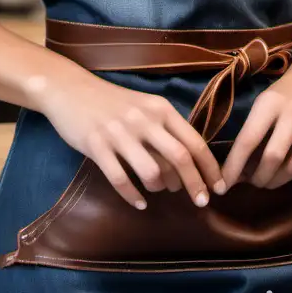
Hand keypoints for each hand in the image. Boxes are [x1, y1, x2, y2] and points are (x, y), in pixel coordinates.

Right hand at [40, 65, 222, 210]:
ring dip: (160, 188)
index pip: (194, 141)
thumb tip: (190, 163)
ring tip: (159, 191)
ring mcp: (119, 132)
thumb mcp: (145, 106)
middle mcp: (144, 119)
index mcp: (160, 108)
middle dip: (195, 184)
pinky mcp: (97, 145)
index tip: (220, 187)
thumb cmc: (113, 102)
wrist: (71, 89)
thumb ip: (166, 129)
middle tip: (201, 202)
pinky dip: (132, 196)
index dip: (210, 167)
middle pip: (179, 157)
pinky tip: (139, 203)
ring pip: (151, 171)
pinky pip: (120, 179)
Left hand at [219, 64, 291, 190]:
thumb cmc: (285, 94)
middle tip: (254, 182)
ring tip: (271, 179)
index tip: (223, 185)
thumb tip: (236, 173)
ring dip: (279, 180)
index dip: (234, 166)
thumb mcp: (264, 104)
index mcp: (272, 102)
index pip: (248, 140)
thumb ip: (251, 133)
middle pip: (273, 158)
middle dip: (259, 178)